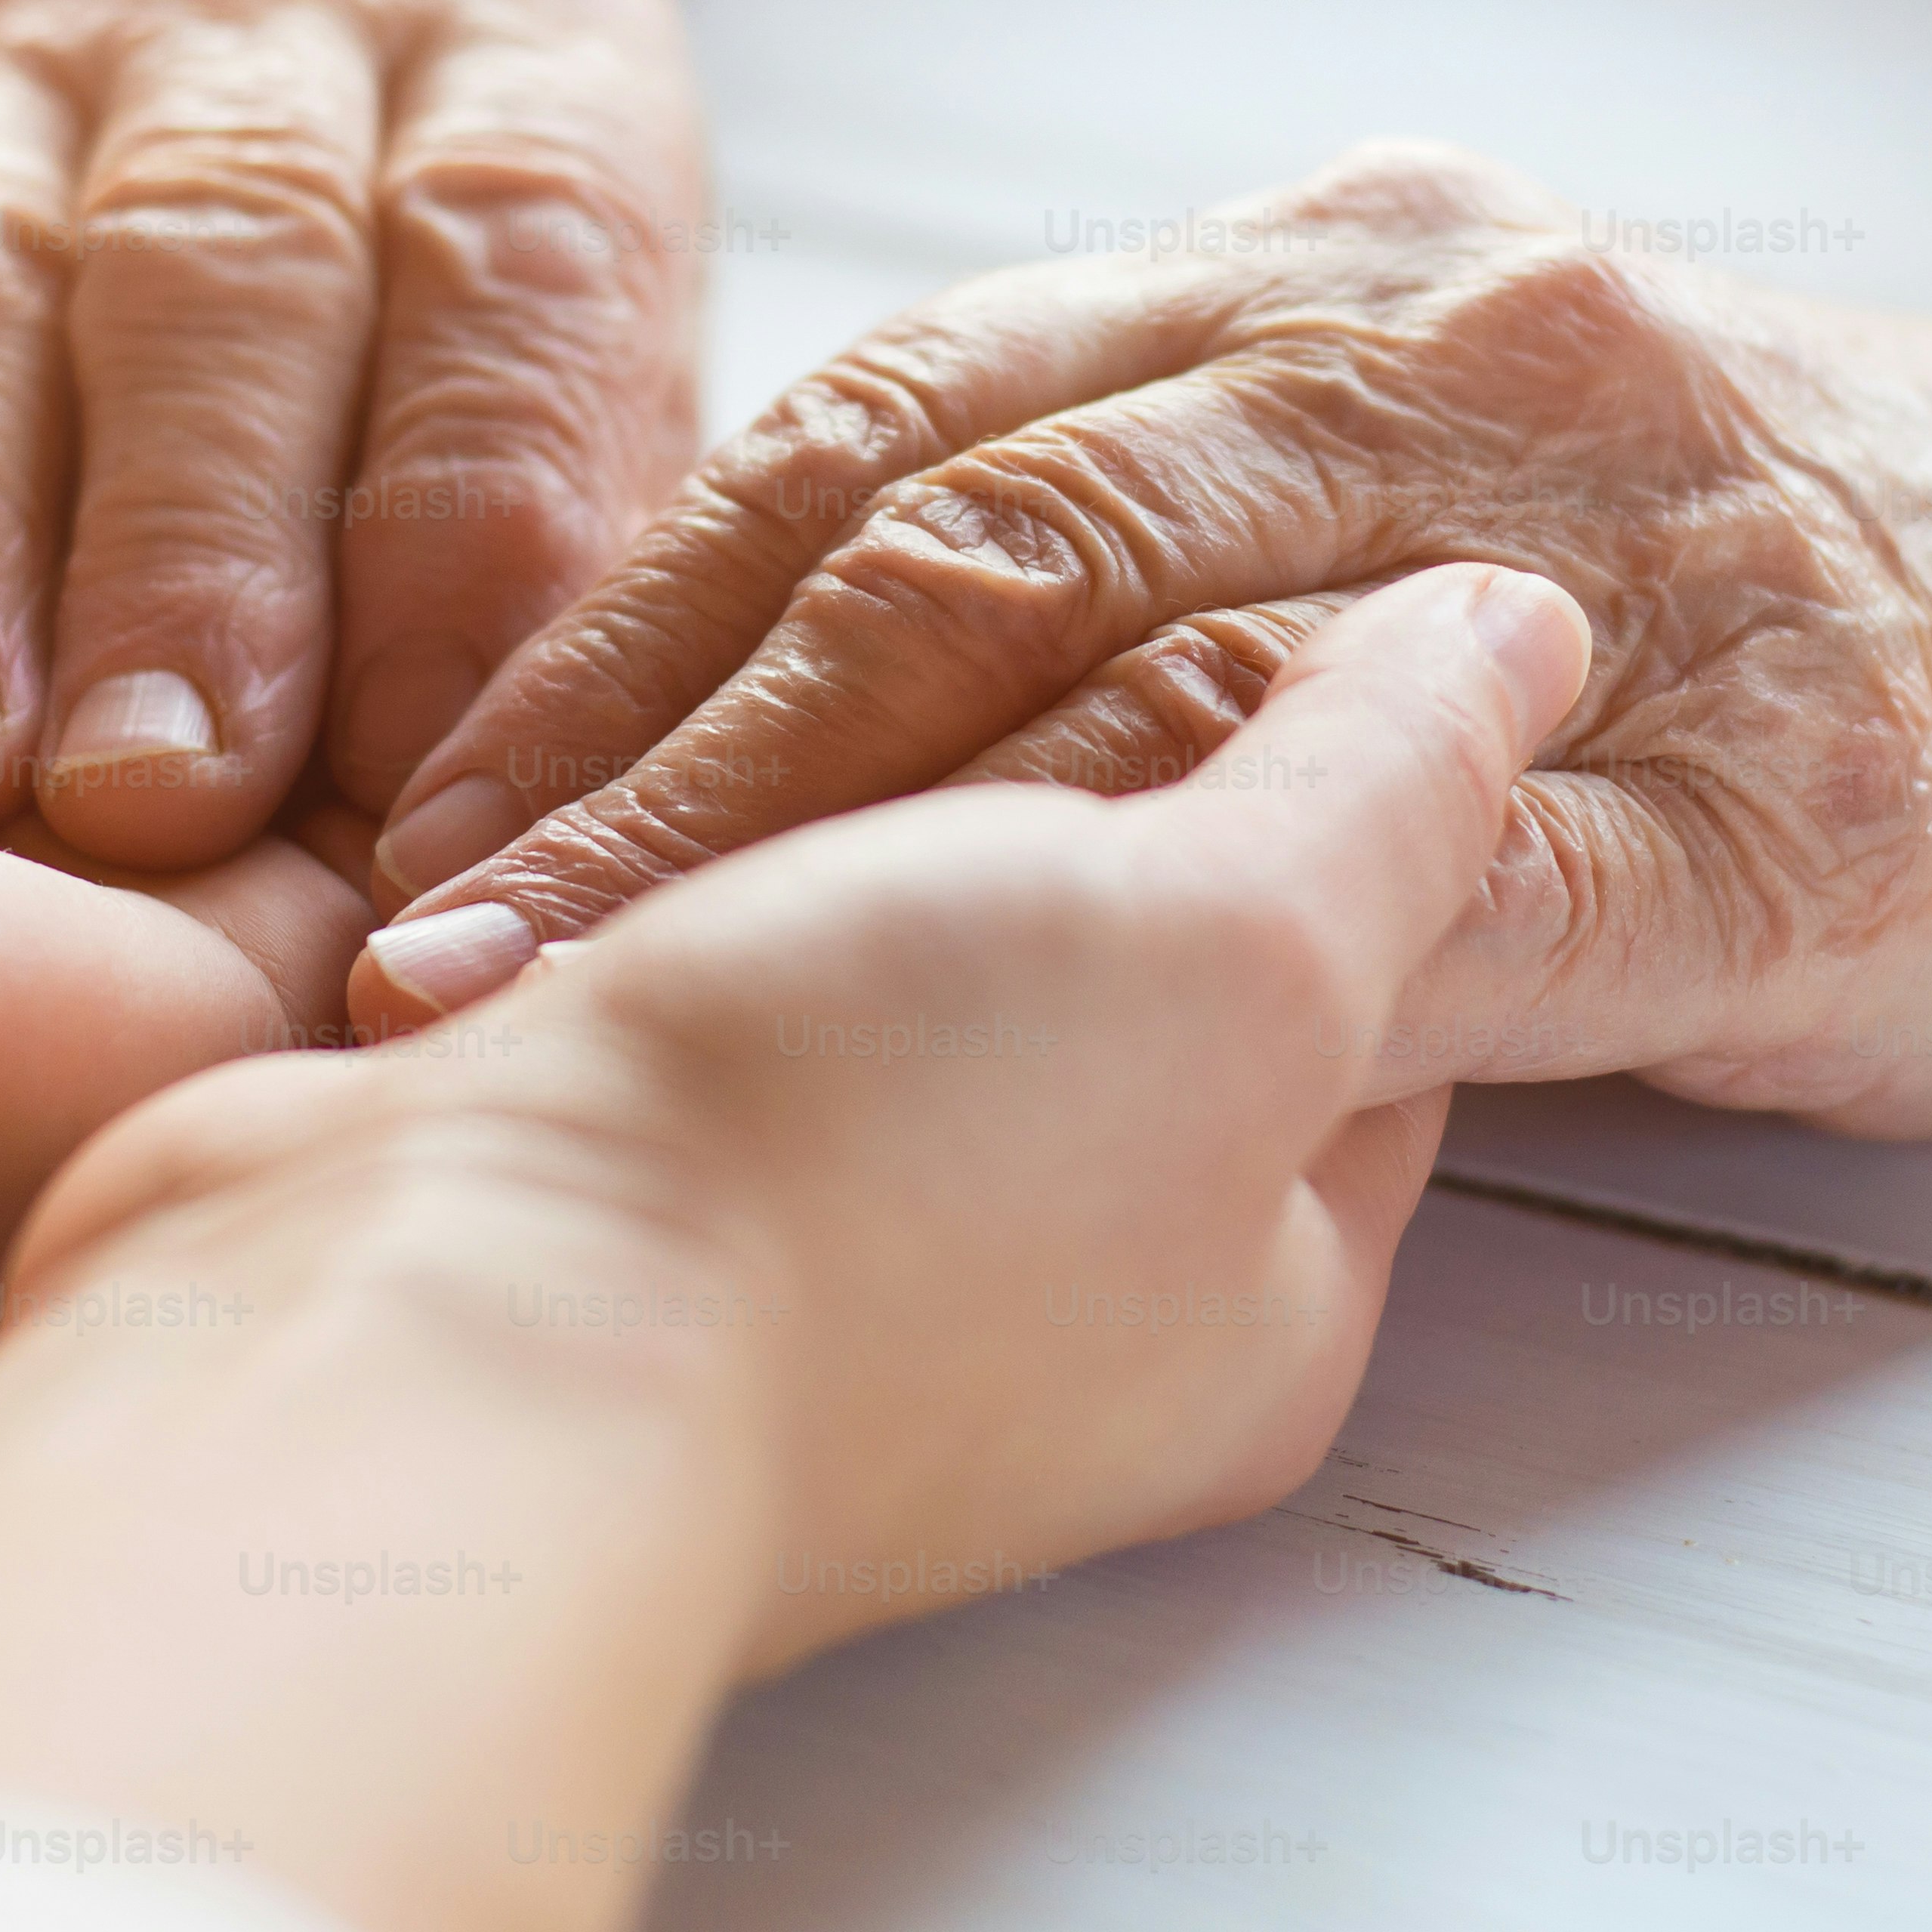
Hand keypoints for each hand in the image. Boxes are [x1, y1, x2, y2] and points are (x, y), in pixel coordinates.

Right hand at [0, 0, 706, 869]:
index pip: (498, 271)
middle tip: (153, 794)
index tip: (400, 778)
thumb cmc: (475, 239)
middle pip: (217, 266)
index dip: (447, 537)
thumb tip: (486, 821)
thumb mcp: (611, 323)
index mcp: (517, 39)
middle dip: (183, 552)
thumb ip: (563, 545)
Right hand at [0, 564, 1595, 1663]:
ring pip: (874, 877)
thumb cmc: (854, 1200)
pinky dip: (645, 821)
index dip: (1342, 732)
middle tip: (1004, 589)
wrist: (409, 1365)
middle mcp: (1049, 1266)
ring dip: (812, 766)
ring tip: (779, 644)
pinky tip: (613, 739)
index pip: (1383, 947)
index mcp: (1255, 1269)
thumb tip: (1522, 635)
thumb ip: (1384, 796)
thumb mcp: (1228, 957)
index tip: (1270, 566)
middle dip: (1050, 730)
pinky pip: (669, 916)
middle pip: (1120, 900)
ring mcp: (802, 1210)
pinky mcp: (591, 1141)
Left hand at [350, 145, 1931, 1135]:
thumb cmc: (1807, 604)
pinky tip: (1019, 1082)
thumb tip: (777, 698)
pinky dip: (1237, 967)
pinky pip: (1479, 872)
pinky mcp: (1812, 792)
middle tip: (420, 934)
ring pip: (1171, 674)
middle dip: (657, 745)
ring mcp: (1639, 560)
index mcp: (1325, 278)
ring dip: (851, 856)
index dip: (625, 617)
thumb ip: (1161, 539)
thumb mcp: (1436, 495)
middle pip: (966, 527)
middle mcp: (1446, 345)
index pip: (891, 425)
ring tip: (607, 1017)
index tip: (405, 801)